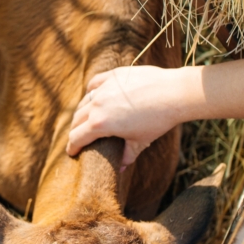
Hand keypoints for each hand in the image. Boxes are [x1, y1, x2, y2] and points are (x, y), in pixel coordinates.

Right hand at [67, 66, 190, 164]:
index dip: (72, 147)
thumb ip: (128, 155)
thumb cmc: (158, 120)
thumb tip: (122, 168)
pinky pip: (94, 83)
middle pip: (77, 119)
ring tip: (85, 119)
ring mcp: (104, 88)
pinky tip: (93, 95)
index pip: (77, 137)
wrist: (173, 93)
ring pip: (84, 101)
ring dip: (82, 112)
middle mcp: (97, 105)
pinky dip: (91, 91)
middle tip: (78, 137)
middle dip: (76, 130)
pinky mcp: (112, 76)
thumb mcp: (141, 141)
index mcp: (100, 124)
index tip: (71, 152)